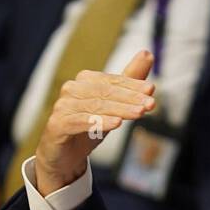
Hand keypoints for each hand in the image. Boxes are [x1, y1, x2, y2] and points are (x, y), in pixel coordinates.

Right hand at [33, 50, 155, 195]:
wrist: (65, 156)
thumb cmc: (89, 127)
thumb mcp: (113, 106)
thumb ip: (129, 80)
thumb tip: (147, 53)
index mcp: (85, 81)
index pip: (112, 81)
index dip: (132, 85)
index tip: (151, 90)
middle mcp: (72, 90)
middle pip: (105, 92)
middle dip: (130, 98)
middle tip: (150, 104)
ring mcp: (62, 106)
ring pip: (96, 106)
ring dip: (120, 110)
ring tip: (139, 113)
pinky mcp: (57, 124)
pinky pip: (81, 121)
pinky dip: (100, 122)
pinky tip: (116, 123)